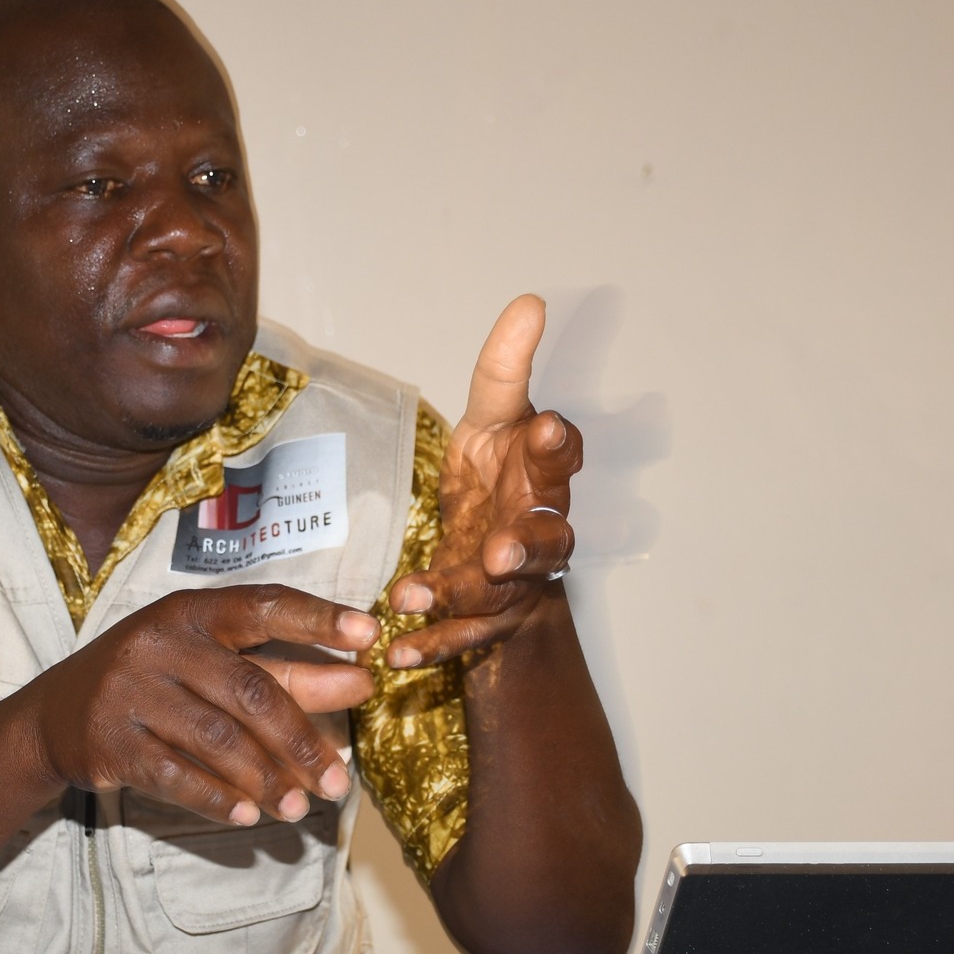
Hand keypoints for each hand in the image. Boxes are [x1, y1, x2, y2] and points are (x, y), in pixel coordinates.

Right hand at [26, 585, 379, 824]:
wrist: (54, 716)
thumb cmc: (153, 680)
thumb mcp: (209, 662)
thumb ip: (284, 671)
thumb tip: (358, 682)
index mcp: (192, 612)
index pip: (263, 606)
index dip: (318, 619)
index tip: (369, 636)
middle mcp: (161, 643)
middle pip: (250, 690)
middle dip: (302, 739)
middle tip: (342, 779)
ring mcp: (132, 692)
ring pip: (218, 739)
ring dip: (267, 780)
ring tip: (302, 808)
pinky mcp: (111, 741)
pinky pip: (175, 775)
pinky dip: (216, 798)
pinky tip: (248, 816)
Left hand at [388, 294, 581, 668]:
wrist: (496, 558)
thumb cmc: (498, 478)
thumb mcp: (494, 418)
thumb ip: (505, 368)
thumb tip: (529, 302)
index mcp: (541, 475)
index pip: (558, 457)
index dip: (558, 445)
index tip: (549, 425)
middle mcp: (538, 532)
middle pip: (547, 542)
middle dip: (526, 548)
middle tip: (501, 553)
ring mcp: (513, 584)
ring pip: (497, 595)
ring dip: (459, 597)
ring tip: (415, 595)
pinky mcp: (480, 621)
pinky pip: (457, 638)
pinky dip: (428, 644)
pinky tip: (395, 651)